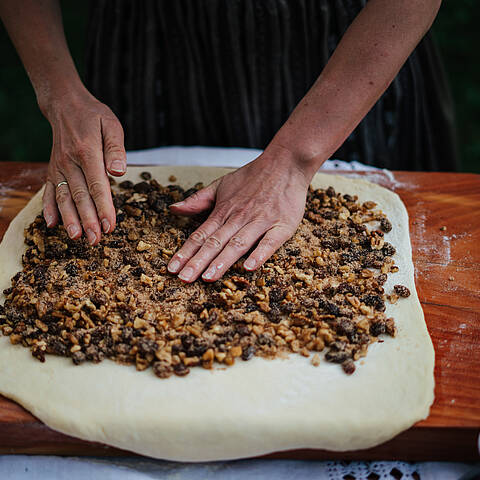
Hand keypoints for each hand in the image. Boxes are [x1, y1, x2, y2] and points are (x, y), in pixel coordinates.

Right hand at [41, 90, 125, 244]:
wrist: (65, 105)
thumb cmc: (94, 116)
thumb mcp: (111, 125)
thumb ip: (116, 149)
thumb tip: (119, 171)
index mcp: (87, 151)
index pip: (97, 185)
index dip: (104, 207)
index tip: (110, 226)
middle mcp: (70, 161)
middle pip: (80, 195)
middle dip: (88, 220)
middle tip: (95, 240)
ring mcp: (59, 167)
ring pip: (64, 197)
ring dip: (69, 219)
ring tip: (76, 237)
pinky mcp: (52, 170)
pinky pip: (49, 190)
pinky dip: (49, 207)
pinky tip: (51, 224)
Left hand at [167, 147, 312, 281]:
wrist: (285, 163)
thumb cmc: (253, 176)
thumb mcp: (221, 184)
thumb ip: (198, 200)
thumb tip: (173, 209)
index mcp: (223, 211)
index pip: (200, 235)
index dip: (185, 253)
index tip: (172, 269)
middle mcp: (239, 217)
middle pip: (215, 243)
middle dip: (198, 262)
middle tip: (184, 279)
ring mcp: (261, 221)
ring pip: (238, 244)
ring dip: (223, 261)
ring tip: (208, 277)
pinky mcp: (282, 225)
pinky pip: (270, 242)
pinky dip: (260, 254)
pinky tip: (249, 267)